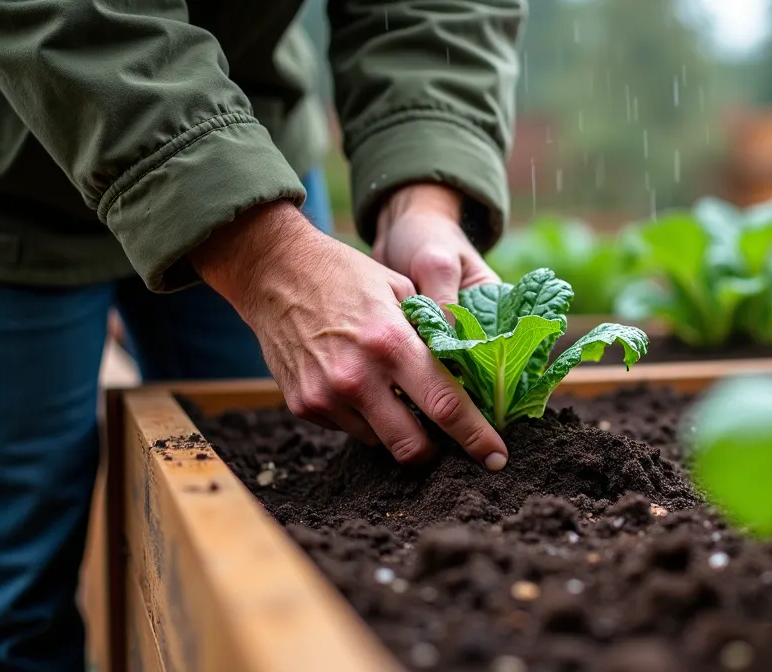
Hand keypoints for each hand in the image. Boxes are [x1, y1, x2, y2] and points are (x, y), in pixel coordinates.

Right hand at [190, 200, 506, 468]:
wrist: (275, 272)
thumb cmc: (348, 276)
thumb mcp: (402, 291)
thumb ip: (435, 333)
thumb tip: (475, 371)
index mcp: (391, 343)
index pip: (446, 405)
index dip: (476, 437)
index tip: (497, 457)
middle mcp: (357, 377)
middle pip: (412, 445)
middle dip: (435, 451)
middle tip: (446, 441)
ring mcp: (326, 396)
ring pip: (380, 442)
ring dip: (396, 429)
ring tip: (395, 394)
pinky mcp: (303, 406)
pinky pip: (349, 429)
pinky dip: (364, 418)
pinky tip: (359, 385)